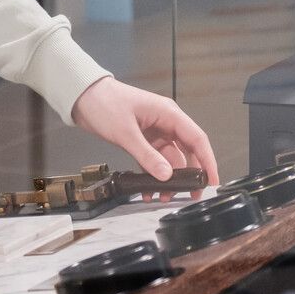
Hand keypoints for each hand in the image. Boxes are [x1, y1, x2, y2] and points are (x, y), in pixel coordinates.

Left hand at [70, 77, 217, 190]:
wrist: (83, 96)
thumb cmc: (105, 103)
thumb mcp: (126, 132)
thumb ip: (147, 156)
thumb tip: (167, 176)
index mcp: (168, 114)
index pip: (197, 139)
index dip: (208, 161)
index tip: (211, 181)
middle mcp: (165, 122)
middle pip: (187, 151)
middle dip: (188, 175)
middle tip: (189, 195)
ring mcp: (154, 131)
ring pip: (170, 159)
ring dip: (168, 178)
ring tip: (162, 196)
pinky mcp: (143, 139)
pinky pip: (155, 160)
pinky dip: (154, 174)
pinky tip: (148, 189)